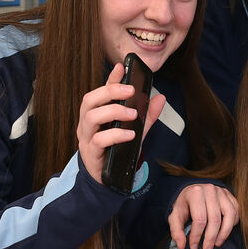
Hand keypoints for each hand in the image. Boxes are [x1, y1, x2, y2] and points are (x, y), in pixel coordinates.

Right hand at [75, 62, 165, 184]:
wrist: (107, 181)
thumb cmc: (117, 152)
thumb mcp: (135, 132)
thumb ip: (146, 116)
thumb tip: (160, 98)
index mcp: (97, 114)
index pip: (101, 92)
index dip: (110, 78)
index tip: (121, 66)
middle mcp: (88, 123)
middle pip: (90, 100)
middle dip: (109, 91)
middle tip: (130, 90)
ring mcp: (87, 138)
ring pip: (90, 117)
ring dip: (113, 111)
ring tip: (133, 114)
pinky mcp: (91, 153)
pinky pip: (99, 140)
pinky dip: (115, 135)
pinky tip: (130, 134)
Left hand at [168, 183, 238, 248]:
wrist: (193, 190)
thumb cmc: (185, 204)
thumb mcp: (175, 216)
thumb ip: (176, 231)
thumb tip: (182, 246)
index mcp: (195, 193)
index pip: (199, 219)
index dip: (197, 236)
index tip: (193, 247)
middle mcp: (210, 190)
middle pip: (215, 219)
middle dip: (210, 239)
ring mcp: (222, 192)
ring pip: (229, 215)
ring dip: (224, 233)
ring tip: (217, 244)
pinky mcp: (230, 196)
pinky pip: (236, 212)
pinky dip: (232, 224)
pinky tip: (224, 232)